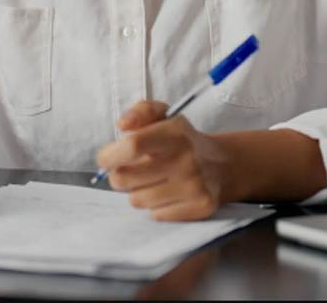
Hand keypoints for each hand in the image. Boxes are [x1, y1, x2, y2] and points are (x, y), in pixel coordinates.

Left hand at [94, 100, 233, 220]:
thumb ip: (139, 112)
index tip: (106, 159)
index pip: (133, 146)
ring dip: (138, 191)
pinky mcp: (201, 207)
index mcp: (174, 133)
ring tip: (152, 181)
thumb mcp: (163, 115)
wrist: (221, 164)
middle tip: (129, 170)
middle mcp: (186, 160)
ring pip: (137, 200)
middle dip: (119, 175)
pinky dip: (156, 206)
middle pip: (125, 178)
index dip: (110, 155)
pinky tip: (167, 193)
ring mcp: (195, 186)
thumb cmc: (181, 139)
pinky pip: (156, 215)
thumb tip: (122, 126)